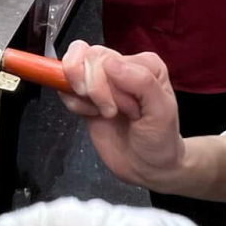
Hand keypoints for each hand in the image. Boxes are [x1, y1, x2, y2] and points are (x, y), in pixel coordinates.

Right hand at [59, 41, 186, 191]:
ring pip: (72, 68)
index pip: (108, 58)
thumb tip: (110, 62)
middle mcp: (121, 66)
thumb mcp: (161, 111)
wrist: (147, 167)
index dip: (110, 86)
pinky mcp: (85, 96)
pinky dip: (74, 104)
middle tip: (113, 113)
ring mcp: (101, 80)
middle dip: (96, 91)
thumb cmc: (160, 139)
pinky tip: (92, 116)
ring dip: (83, 97)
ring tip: (104, 114)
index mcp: (143, 63)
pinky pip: (64, 87)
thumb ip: (142, 82)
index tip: (129, 110)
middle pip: (87, 58)